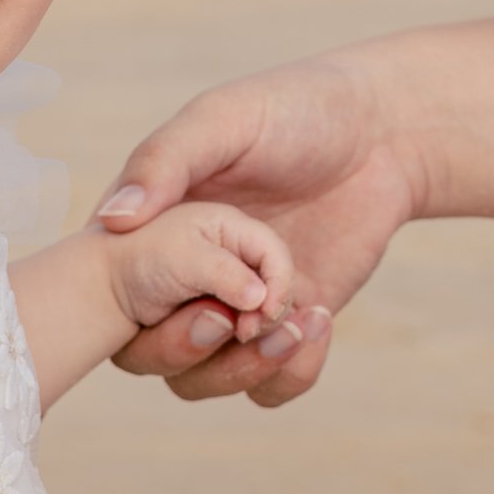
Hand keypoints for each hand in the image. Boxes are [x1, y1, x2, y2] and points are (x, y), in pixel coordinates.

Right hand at [98, 55, 422, 407]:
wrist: (383, 133)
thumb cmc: (296, 109)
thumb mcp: (225, 119)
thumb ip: (166, 160)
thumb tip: (113, 220)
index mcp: (152, 230)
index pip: (110, 296)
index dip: (132, 317)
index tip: (192, 296)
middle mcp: (184, 277)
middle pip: (151, 355)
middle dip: (193, 350)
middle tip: (245, 315)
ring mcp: (236, 307)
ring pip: (208, 380)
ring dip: (247, 367)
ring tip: (297, 320)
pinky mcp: (286, 326)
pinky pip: (271, 384)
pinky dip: (291, 371)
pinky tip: (320, 320)